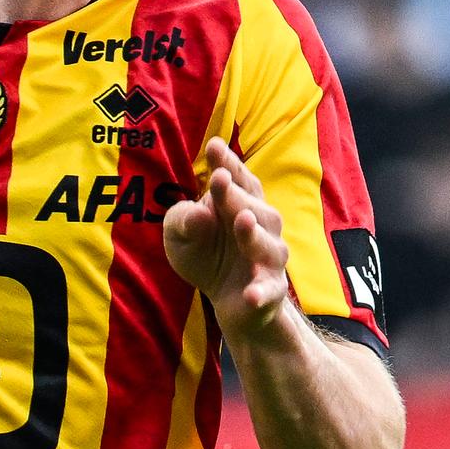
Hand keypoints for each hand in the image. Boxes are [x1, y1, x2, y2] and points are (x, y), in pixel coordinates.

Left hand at [162, 137, 289, 340]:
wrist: (229, 303)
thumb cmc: (205, 256)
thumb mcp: (179, 235)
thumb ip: (183, 221)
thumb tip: (198, 214)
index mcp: (239, 205)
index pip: (237, 180)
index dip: (227, 162)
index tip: (213, 145)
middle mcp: (261, 227)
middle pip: (254, 208)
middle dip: (235, 194)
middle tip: (218, 178)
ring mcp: (269, 260)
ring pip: (268, 246)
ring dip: (254, 234)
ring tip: (242, 221)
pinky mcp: (270, 291)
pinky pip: (269, 291)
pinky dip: (261, 292)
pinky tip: (251, 295)